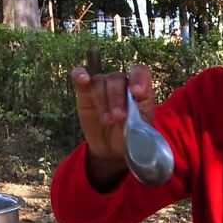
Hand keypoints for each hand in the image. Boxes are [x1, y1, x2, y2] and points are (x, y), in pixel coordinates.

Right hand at [70, 62, 155, 186]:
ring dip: (102, 100)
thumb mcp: (142, 133)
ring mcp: (102, 87)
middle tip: (118, 117)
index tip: (136, 92)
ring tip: (107, 120)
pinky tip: (82, 79)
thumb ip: (142, 124)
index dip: (138, 78)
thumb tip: (139, 124)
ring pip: (100, 81)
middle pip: (117, 79)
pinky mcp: (85, 93)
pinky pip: (80, 77)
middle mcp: (121, 84)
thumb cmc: (131, 138)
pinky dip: (79, 75)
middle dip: (117, 98)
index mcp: (139, 91)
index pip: (140, 72)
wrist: (112, 149)